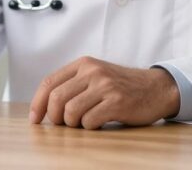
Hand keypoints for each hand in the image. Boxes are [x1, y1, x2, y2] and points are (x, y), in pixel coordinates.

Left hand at [29, 57, 180, 128]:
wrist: (156, 88)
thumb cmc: (122, 87)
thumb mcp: (96, 76)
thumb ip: (73, 84)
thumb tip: (45, 107)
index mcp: (83, 64)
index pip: (49, 82)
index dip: (38, 103)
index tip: (35, 119)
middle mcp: (92, 71)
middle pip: (56, 98)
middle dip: (54, 117)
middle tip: (62, 125)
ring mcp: (105, 86)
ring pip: (70, 111)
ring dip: (73, 124)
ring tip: (84, 122)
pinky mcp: (117, 102)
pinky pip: (90, 121)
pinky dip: (90, 127)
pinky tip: (99, 123)